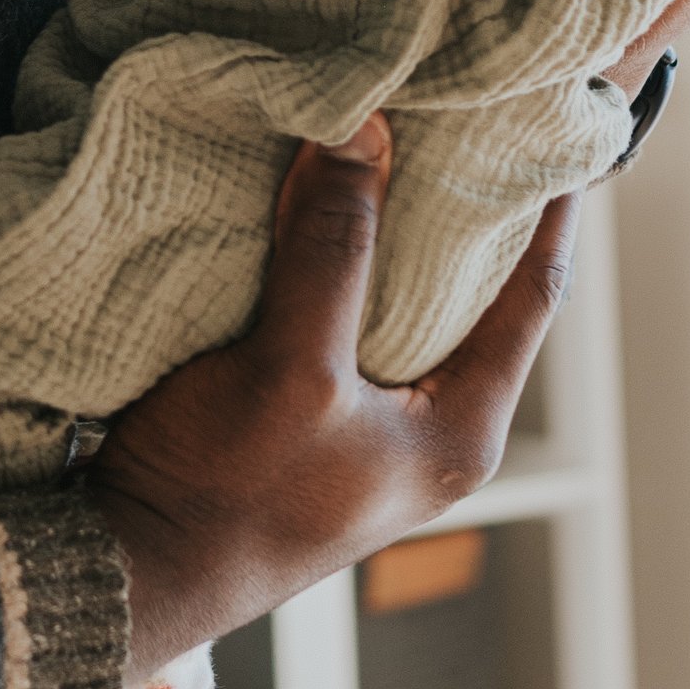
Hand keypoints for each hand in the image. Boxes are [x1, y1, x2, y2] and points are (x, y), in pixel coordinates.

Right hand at [85, 117, 577, 673]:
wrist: (128, 573)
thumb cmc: (225, 494)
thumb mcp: (290, 368)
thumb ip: (332, 252)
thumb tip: (366, 131)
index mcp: (459, 431)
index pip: (533, 297)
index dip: (550, 211)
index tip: (561, 132)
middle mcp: (426, 430)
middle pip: (469, 295)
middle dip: (464, 207)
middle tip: (466, 115)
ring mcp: (363, 427)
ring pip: (397, 300)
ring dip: (390, 227)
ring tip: (389, 136)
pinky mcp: (301, 416)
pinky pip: (336, 315)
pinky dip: (332, 256)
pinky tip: (310, 200)